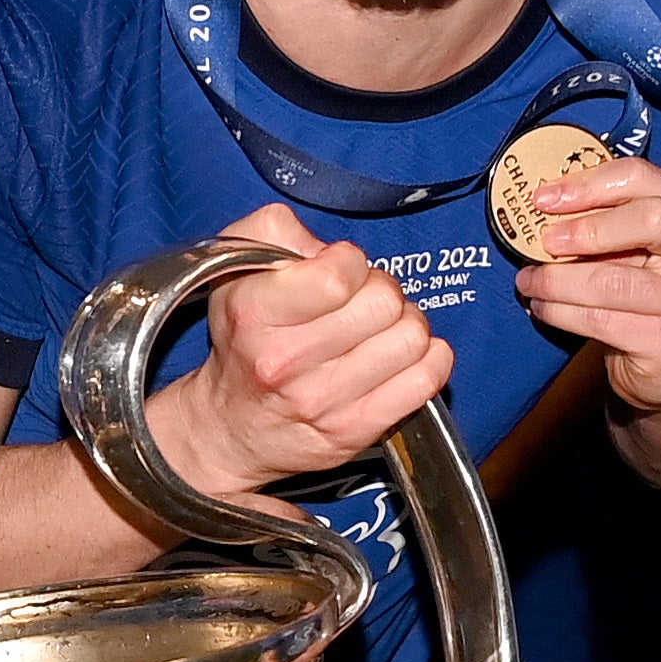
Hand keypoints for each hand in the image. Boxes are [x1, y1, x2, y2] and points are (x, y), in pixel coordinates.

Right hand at [156, 204, 451, 496]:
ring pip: (412, 337)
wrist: (233, 428)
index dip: (350, 261)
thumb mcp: (236, 270)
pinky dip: (428, 359)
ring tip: (378, 331)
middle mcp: (285, 361)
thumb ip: (275, 231)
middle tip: (360, 303)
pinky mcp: (356, 430)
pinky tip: (400, 357)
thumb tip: (328, 248)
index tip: (337, 273)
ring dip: (404, 324)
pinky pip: (427, 379)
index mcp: (254, 313)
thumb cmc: (243, 342)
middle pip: (384, 301)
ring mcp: (324, 401)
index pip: (340, 274)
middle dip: (380, 291)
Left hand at [509, 157, 660, 415]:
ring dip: (557, 280)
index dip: (589, 184)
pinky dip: (561, 312)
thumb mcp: (639, 250)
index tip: (544, 198)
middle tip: (545, 242)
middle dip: (586, 228)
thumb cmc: (648, 297)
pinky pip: (601, 320)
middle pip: (650, 218)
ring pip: (613, 280)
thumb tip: (545, 205)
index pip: (644, 178)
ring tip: (529, 281)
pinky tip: (543, 308)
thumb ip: (607, 222)